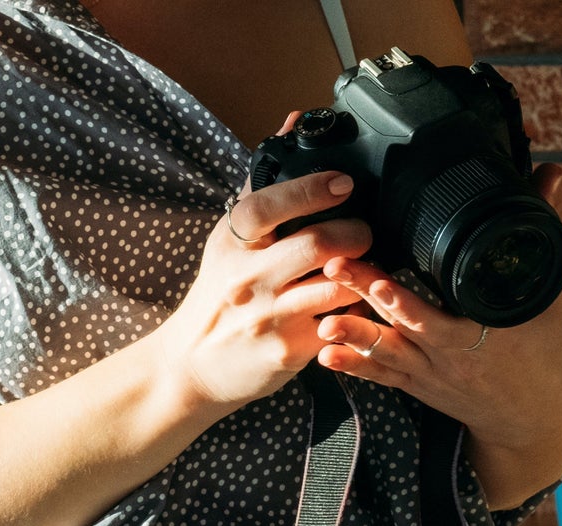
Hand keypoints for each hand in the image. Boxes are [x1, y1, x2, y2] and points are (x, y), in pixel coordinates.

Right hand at [158, 125, 371, 412]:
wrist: (193, 366)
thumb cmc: (218, 298)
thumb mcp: (227, 241)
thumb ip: (262, 185)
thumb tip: (292, 124)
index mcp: (232, 243)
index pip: (267, 206)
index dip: (310, 190)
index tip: (344, 182)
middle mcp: (248, 279)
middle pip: (314, 245)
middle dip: (354, 234)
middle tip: (366, 233)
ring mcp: (269, 318)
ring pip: (333, 288)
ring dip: (362, 275)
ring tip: (368, 268)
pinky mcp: (288, 352)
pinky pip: (337, 325)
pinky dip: (355, 312)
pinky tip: (358, 305)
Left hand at [313, 164, 561, 500]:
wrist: (535, 416)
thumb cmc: (545, 351)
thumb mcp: (551, 290)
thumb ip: (544, 227)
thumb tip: (551, 173)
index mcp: (481, 334)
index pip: (439, 315)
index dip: (406, 301)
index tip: (379, 280)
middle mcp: (451, 357)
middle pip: (401, 325)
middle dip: (365, 298)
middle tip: (335, 270)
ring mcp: (432, 375)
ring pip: (387, 353)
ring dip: (354, 336)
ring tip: (324, 322)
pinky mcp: (420, 386)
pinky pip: (385, 377)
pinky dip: (357, 368)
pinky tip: (327, 355)